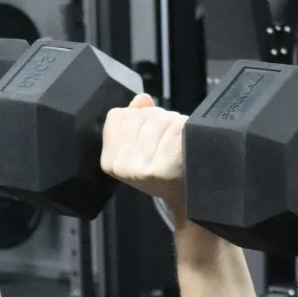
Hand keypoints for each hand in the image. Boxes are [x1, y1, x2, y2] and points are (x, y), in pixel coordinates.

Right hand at [101, 94, 185, 213]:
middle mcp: (122, 165)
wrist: (188, 197)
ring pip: (158, 120)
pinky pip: (175, 127)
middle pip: (140, 116)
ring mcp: (141, 167)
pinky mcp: (162, 166)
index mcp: (109, 161)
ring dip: (173, 124)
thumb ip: (136, 119)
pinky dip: (185, 129)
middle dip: (158, 120)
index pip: (118, 116)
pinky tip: (185, 146)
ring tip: (176, 144)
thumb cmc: (164, 171)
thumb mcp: (139, 147)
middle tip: (166, 141)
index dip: (138, 117)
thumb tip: (141, 99)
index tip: (149, 135)